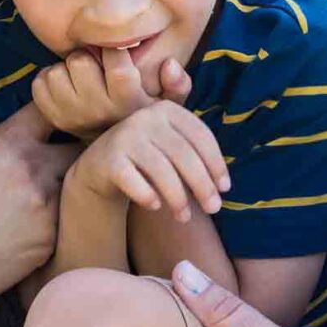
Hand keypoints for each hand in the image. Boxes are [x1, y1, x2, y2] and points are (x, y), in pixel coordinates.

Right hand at [0, 102, 68, 309]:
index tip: (59, 121)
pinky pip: (63, 221)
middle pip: (77, 148)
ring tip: (37, 203)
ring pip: (74, 187)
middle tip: (60, 165)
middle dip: (71, 154)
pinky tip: (26, 233)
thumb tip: (30, 142)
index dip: (56, 114)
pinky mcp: (51, 240)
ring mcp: (46, 206)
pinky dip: (54, 223)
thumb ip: (2, 148)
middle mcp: (32, 168)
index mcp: (5, 143)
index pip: (49, 110)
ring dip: (65, 190)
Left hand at [32, 47, 190, 137]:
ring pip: (57, 71)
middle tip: (98, 68)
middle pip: (79, 60)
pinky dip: (50, 80)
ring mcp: (71, 115)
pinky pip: (40, 83)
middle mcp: (97, 108)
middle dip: (88, 58)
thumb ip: (177, 86)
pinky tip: (69, 88)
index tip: (117, 55)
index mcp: (126, 99)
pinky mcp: (53, 118)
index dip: (113, 49)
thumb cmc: (142, 120)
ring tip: (84, 80)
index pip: (114, 57)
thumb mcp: (168, 108)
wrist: (115, 155)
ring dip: (68, 70)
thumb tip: (169, 64)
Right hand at [68, 100, 228, 221]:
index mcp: (168, 110)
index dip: (216, 163)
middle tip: (214, 208)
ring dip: (178, 197)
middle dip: (202, 184)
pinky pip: (132, 180)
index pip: (200, 136)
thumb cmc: (147, 158)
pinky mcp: (108, 159)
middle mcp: (146, 117)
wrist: (100, 166)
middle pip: (183, 154)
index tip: (225, 189)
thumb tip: (223, 187)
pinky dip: (147, 195)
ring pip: (161, 169)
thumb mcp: (171, 146)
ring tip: (184, 217)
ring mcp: (125, 136)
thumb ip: (196, 154)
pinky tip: (156, 206)